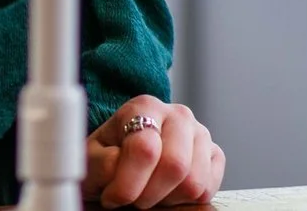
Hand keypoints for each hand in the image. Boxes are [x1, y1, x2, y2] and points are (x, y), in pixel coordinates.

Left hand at [85, 96, 222, 207]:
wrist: (121, 159)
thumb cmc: (106, 158)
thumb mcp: (91, 159)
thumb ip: (100, 162)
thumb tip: (118, 166)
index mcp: (144, 107)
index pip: (145, 150)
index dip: (127, 185)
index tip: (112, 197)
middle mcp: (178, 115)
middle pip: (175, 165)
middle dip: (149, 194)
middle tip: (133, 198)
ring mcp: (200, 134)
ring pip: (194, 181)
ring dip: (167, 198)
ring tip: (149, 192)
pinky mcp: (214, 155)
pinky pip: (209, 188)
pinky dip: (187, 200)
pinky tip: (168, 192)